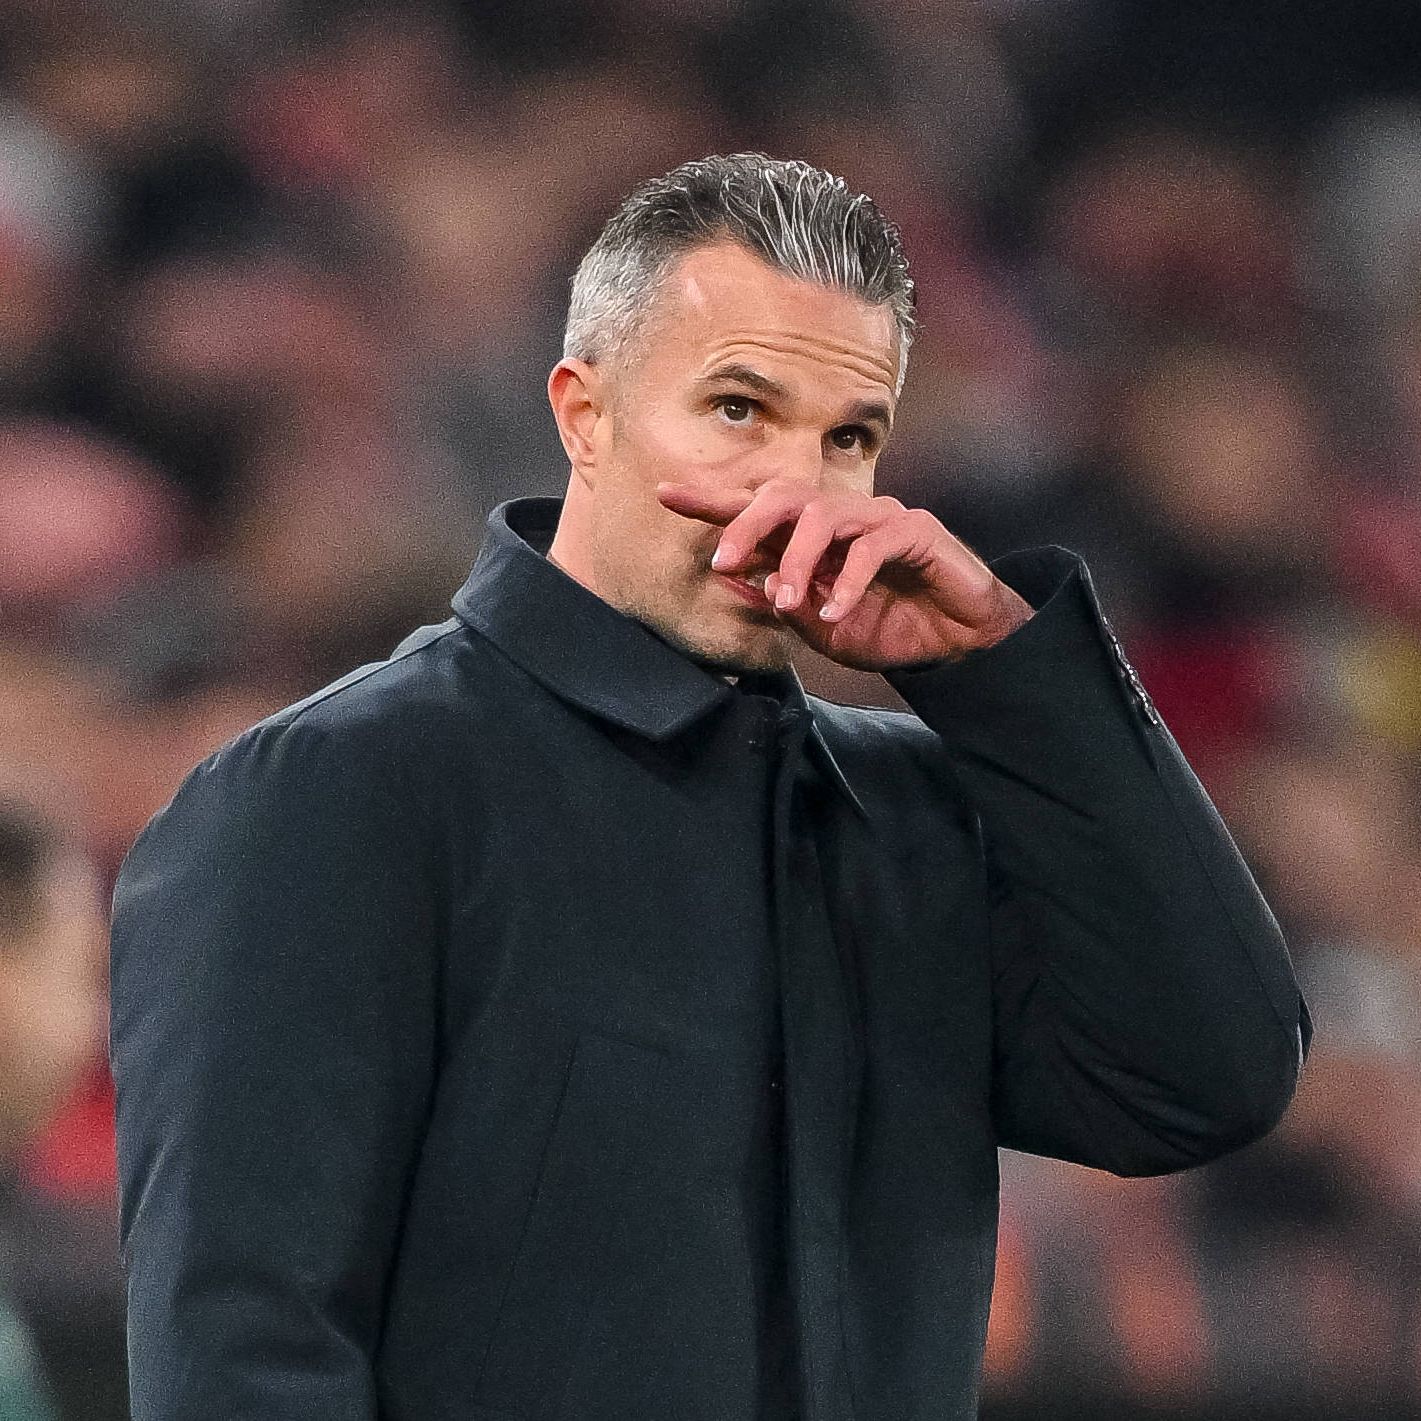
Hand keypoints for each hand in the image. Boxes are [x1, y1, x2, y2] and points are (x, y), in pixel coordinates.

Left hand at [655, 478, 1035, 670]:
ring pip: (824, 517)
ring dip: (797, 559)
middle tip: (722, 559)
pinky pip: (871, 545)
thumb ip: (787, 604)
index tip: (665, 494)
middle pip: (784, 495)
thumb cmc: (891, 629)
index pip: (756, 508)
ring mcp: (879, 517)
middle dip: (746, 523)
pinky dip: (847, 580)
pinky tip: (834, 611)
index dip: (711, 500)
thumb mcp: (823, 628)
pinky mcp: (915, 530)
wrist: (958, 644)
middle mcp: (842, 516)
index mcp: (813, 536)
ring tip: (785, 599)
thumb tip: (741, 581)